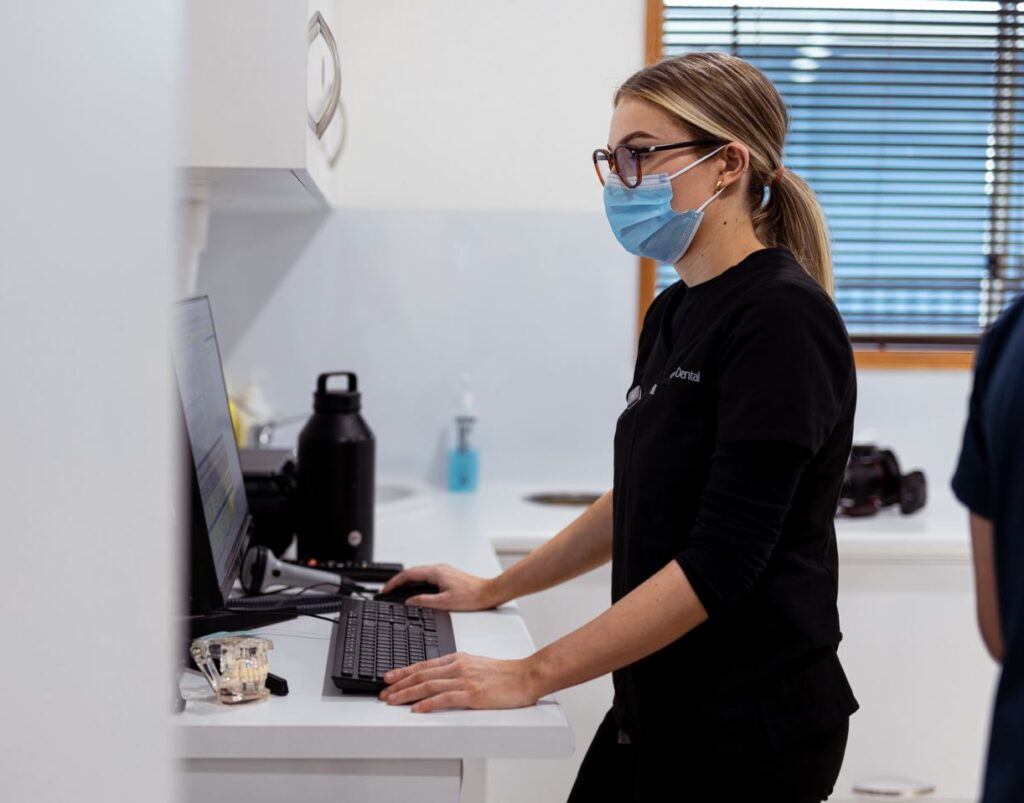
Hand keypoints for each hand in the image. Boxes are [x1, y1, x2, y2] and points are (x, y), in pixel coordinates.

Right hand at [378, 563, 498, 609]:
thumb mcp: (444, 602)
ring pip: (420, 574)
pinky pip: (427, 576)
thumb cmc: (472, 597)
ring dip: (408, 581)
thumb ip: (424, 601)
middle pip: (412, 572)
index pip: (409, 574)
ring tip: (398, 591)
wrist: (489, 593)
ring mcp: (444, 571)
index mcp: (436, 573)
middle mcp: (439, 569)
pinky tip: (416, 590)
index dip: (394, 582)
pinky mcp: (448, 575)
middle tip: (388, 591)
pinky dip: (417, 582)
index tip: (386, 590)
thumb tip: (409, 602)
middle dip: (398, 581)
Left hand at [378, 652, 541, 712]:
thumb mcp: (475, 665)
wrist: (524, 676)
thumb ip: (455, 670)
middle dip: (399, 684)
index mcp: (457, 659)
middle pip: (421, 675)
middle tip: (383, 692)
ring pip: (428, 685)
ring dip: (407, 693)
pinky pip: (444, 699)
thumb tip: (436, 678)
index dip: (403, 671)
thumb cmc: (503, 674)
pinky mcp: (472, 694)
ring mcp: (464, 680)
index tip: (389, 677)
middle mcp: (457, 667)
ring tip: (392, 700)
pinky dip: (427, 704)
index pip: (424, 665)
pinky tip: (416, 709)